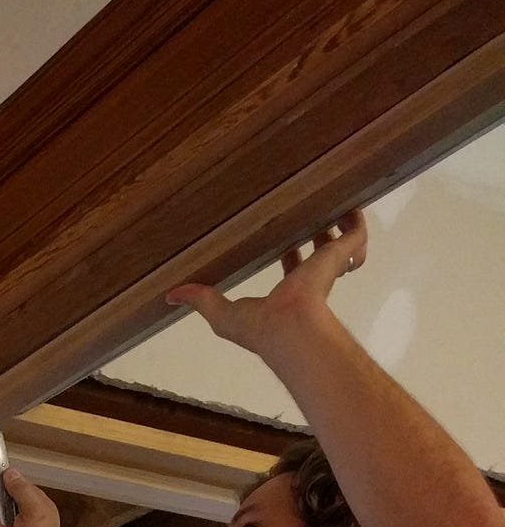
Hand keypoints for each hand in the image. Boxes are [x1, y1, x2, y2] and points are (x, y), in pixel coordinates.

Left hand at [167, 210, 366, 355]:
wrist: (290, 326)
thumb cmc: (258, 326)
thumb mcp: (222, 314)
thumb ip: (201, 301)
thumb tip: (170, 295)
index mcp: (289, 291)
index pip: (292, 266)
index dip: (289, 254)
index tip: (282, 237)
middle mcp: (311, 278)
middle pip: (318, 251)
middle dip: (315, 234)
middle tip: (307, 211)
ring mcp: (329, 267)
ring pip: (339, 242)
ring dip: (336, 226)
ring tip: (332, 200)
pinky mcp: (342, 255)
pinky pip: (356, 234)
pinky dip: (356, 222)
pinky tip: (351, 205)